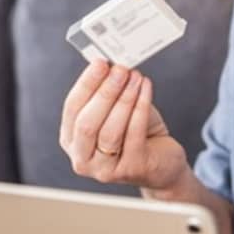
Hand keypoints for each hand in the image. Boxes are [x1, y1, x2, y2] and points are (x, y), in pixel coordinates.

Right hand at [61, 61, 190, 191]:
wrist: (162, 163)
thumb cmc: (137, 135)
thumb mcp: (118, 111)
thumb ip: (110, 92)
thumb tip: (112, 65)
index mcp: (71, 140)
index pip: (72, 108)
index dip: (86, 84)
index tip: (100, 63)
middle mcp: (82, 159)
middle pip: (87, 123)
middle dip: (105, 92)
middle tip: (120, 70)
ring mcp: (105, 169)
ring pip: (109, 131)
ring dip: (124, 99)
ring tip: (135, 77)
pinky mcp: (130, 170)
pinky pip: (133, 134)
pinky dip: (140, 107)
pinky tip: (146, 89)